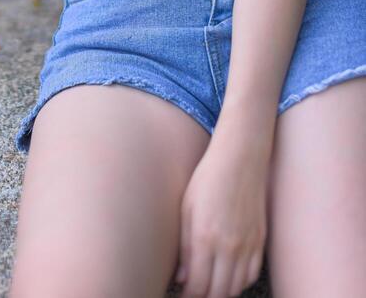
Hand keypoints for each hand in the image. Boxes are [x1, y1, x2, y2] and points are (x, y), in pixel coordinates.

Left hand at [174, 143, 267, 297]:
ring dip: (222, 292)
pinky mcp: (260, 240)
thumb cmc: (208, 179)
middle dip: (204, 297)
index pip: (198, 286)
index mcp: (205, 237)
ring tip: (210, 286)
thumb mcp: (186, 208)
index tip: (183, 293)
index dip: (189, 295)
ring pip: (237, 287)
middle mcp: (229, 246)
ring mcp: (248, 245)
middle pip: (218, 293)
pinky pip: (252, 275)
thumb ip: (185, 246)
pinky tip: (230, 277)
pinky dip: (240, 282)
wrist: (240, 158)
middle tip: (195, 291)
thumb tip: (182, 278)